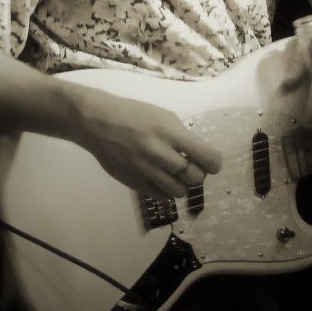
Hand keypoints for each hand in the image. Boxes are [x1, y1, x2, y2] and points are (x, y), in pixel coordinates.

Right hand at [68, 87, 223, 199]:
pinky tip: (161, 180)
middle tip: (191, 167)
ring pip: (179, 191)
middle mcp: (159, 153)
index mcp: (169, 132)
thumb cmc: (133, 114)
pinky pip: (161, 196)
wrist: (97, 122)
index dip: (214, 163)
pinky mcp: (134, 183)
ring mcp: (146, 170)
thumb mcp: (163, 116)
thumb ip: (181, 136)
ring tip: (176, 174)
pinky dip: (166, 191)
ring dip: (182, 184)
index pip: (207, 156)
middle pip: (194, 177)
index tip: (212, 163)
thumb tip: (197, 155)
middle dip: (198, 174)